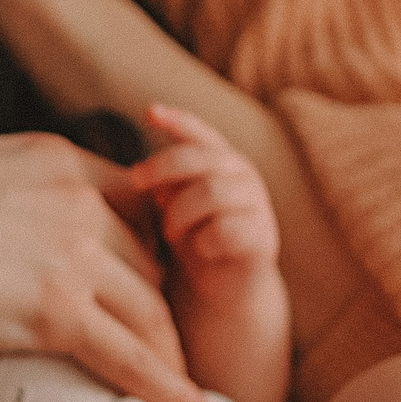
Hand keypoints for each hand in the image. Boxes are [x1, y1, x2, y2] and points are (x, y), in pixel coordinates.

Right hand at [0, 125, 212, 401]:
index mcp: (49, 158)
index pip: (125, 198)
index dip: (139, 238)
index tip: (144, 267)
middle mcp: (75, 201)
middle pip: (146, 257)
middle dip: (156, 298)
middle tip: (160, 336)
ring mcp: (73, 255)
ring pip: (149, 308)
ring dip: (168, 349)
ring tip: (182, 383)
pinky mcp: (58, 313)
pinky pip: (133, 356)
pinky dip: (169, 388)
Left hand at [128, 104, 281, 316]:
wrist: (222, 288)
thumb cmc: (192, 237)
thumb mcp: (173, 205)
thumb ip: (164, 184)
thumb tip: (145, 177)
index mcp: (222, 161)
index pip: (201, 133)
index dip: (177, 120)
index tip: (149, 113)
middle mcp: (244, 176)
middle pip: (201, 159)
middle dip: (163, 168)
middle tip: (137, 184)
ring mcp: (258, 205)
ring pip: (212, 192)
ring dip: (180, 212)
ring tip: (171, 234)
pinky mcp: (264, 238)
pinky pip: (227, 229)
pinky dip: (205, 240)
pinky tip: (201, 249)